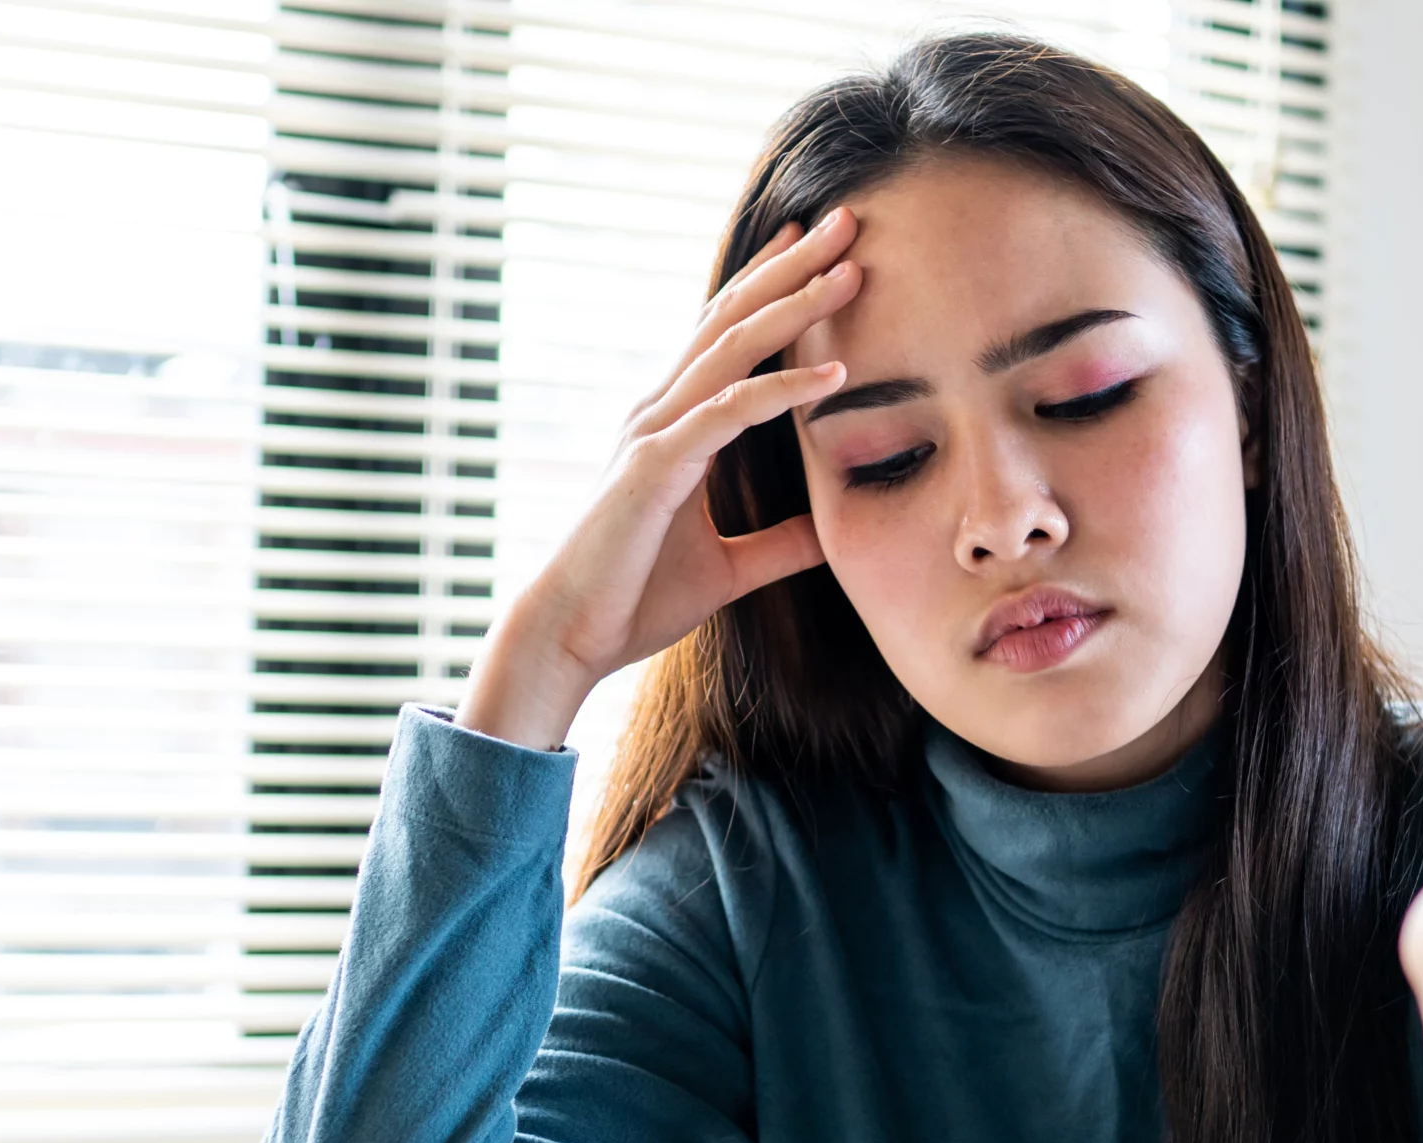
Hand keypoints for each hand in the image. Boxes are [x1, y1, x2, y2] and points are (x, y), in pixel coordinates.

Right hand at [456, 211, 860, 749]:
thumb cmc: (633, 599)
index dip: (770, 287)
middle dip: (791, 268)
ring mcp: (653, 433)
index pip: (726, 338)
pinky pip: (726, 415)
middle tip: (847, 223)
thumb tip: (832, 534)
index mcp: (672, 426)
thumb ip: (780, 545)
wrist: (570, 638)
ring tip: (851, 273)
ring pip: (731, 350)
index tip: (819, 249)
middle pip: (731, 320)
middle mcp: (659, 413)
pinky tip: (832, 375)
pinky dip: (780, 390)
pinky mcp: (654, 468)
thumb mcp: (728, 569)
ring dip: (794, 307)